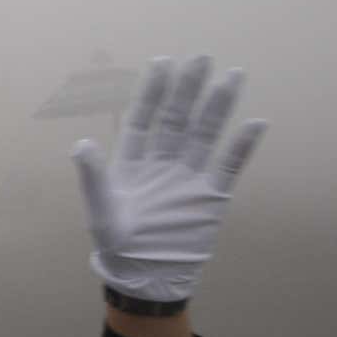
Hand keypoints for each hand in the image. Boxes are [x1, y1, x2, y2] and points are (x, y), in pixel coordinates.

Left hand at [72, 55, 267, 302]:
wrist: (146, 279)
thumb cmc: (116, 246)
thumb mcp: (101, 211)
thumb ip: (93, 177)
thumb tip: (80, 143)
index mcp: (132, 163)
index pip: (144, 118)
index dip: (153, 92)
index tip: (163, 62)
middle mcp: (162, 163)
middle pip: (178, 119)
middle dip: (188, 89)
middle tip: (201, 56)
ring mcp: (188, 178)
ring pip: (205, 134)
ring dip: (218, 106)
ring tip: (233, 75)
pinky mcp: (211, 197)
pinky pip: (229, 166)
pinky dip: (242, 146)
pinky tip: (256, 122)